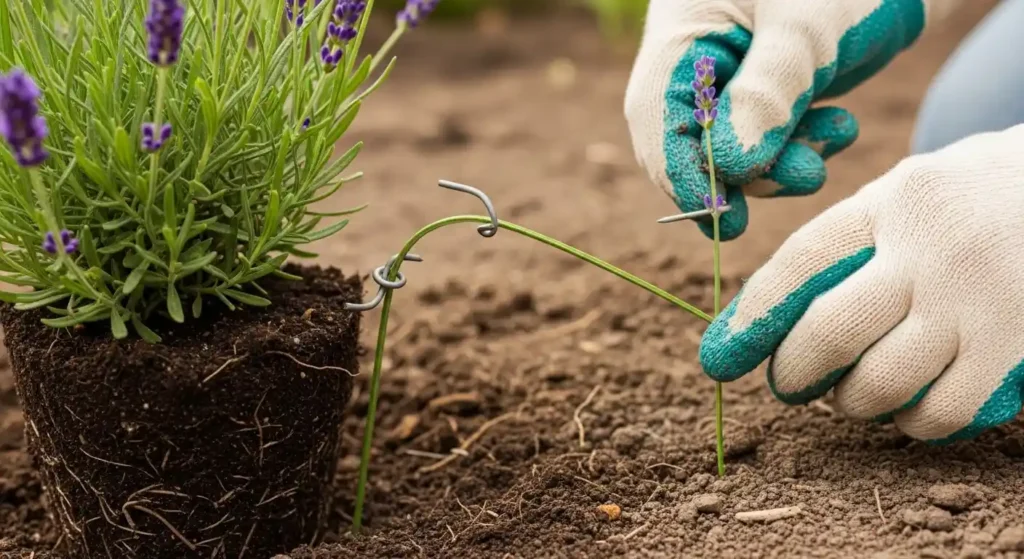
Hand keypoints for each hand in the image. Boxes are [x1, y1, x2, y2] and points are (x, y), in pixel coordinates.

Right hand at [624, 0, 953, 239]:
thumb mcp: (807, 28)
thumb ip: (766, 95)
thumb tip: (729, 168)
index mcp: (682, 30)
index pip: (658, 114)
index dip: (682, 172)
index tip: (721, 217)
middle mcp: (696, 58)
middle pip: (690, 141)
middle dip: (743, 172)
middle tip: (802, 180)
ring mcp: (731, 78)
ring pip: (734, 150)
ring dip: (784, 161)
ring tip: (837, 135)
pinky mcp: (767, 93)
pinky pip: (769, 142)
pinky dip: (802, 148)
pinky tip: (840, 127)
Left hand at [699, 125, 1023, 441]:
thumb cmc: (969, 202)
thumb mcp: (905, 193)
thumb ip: (845, 243)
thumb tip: (764, 317)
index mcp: (894, 203)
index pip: (801, 263)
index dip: (751, 319)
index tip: (720, 358)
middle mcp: (936, 250)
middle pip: (832, 331)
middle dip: (793, 372)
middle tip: (787, 384)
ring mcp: (983, 302)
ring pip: (882, 382)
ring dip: (850, 402)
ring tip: (851, 393)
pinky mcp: (1019, 350)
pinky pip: (942, 412)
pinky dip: (911, 421)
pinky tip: (909, 404)